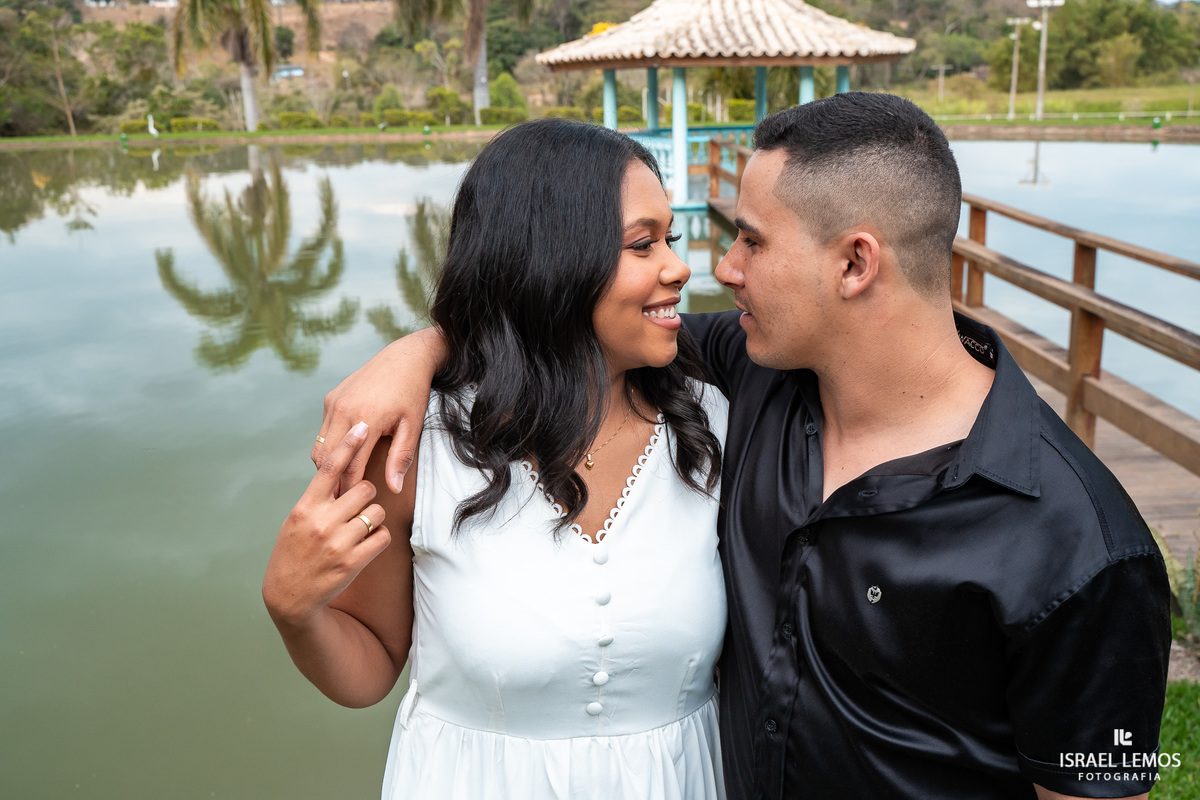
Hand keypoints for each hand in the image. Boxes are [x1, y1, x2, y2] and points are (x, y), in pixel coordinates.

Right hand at [265, 422, 390, 628]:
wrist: (289, 595)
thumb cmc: (293, 551)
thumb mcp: (296, 520)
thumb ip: (317, 499)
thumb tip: (337, 472)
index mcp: (305, 507)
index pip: (328, 468)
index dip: (347, 444)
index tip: (360, 424)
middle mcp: (321, 522)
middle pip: (363, 489)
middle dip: (366, 495)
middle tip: (357, 507)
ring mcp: (337, 543)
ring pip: (376, 513)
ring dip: (374, 518)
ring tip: (359, 529)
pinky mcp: (353, 562)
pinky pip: (383, 537)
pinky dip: (379, 538)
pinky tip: (366, 544)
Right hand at [311, 328, 443, 494]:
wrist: (404, 358)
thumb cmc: (412, 392)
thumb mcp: (412, 426)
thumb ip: (400, 458)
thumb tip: (393, 488)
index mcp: (366, 419)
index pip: (351, 467)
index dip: (351, 490)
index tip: (353, 508)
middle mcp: (343, 410)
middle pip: (328, 461)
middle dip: (334, 483)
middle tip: (341, 504)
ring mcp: (333, 403)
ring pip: (320, 448)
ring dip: (329, 467)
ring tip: (340, 485)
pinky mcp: (330, 399)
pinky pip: (322, 432)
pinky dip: (329, 449)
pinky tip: (342, 460)